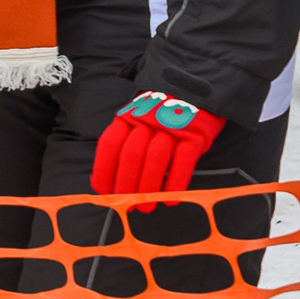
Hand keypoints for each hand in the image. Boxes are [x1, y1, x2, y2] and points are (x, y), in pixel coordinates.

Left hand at [91, 90, 223, 196]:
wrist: (195, 92)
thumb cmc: (160, 114)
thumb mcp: (138, 119)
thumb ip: (125, 142)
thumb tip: (110, 178)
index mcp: (128, 117)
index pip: (110, 144)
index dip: (104, 169)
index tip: (104, 191)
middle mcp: (147, 120)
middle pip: (132, 154)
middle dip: (127, 184)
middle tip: (128, 205)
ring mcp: (172, 127)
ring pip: (156, 159)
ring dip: (149, 188)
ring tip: (146, 207)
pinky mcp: (195, 135)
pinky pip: (184, 162)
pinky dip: (176, 183)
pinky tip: (171, 199)